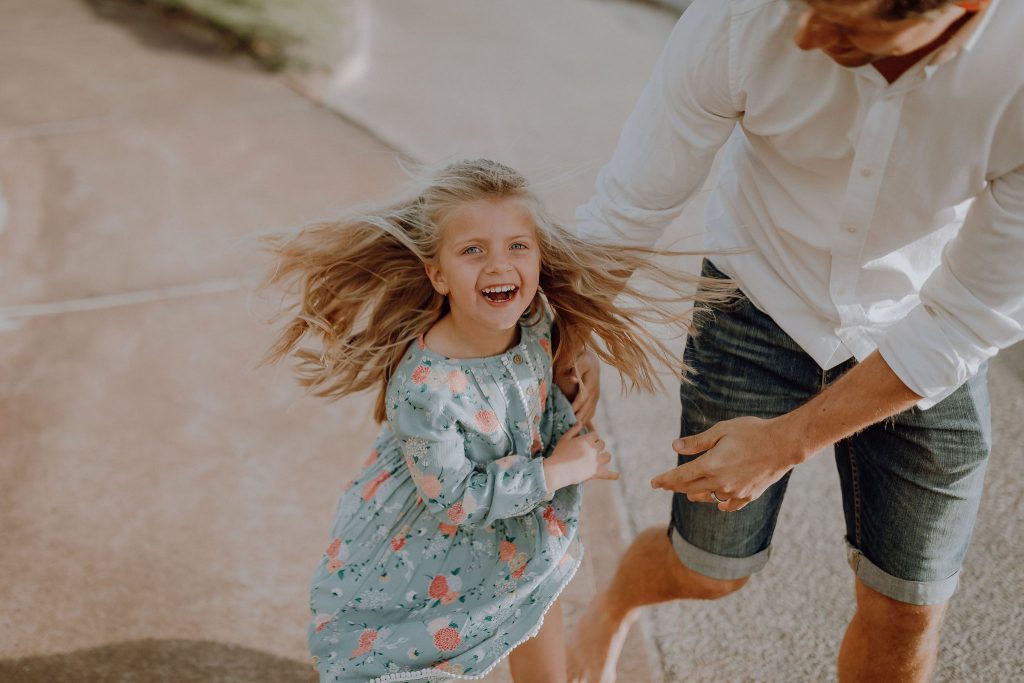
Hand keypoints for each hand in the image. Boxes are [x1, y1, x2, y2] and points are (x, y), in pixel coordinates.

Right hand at [543, 422, 618, 492]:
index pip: (595, 435)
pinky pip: (608, 474)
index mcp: (588, 440)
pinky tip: (619, 475)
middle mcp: (595, 449)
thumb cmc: (559, 453)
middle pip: (602, 444)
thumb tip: (580, 422)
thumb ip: (574, 430)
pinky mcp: (597, 473)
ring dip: (604, 456)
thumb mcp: (564, 439)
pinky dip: (613, 475)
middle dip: (597, 446)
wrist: (558, 470)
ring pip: (607, 456)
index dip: (591, 438)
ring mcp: (597, 461)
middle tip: (589, 450)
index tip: (586, 441)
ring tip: (600, 458)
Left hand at [554, 350, 600, 427]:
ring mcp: (595, 398)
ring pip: (589, 414)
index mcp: (591, 385)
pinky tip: (579, 430)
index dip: (575, 408)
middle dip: (578, 420)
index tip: (568, 416)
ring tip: (574, 433)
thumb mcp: (579, 361)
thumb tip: (573, 378)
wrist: (590, 360)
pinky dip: (586, 422)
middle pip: (586, 410)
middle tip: (569, 430)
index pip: (582, 399)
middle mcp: (595, 394)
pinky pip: (590, 414)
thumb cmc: (583, 360)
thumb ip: (575, 369)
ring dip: (582, 424)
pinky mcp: (594, 401)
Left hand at [650, 416, 808, 511]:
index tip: (653, 483)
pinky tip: (719, 503)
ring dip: (696, 494)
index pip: (680, 477)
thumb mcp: (721, 430)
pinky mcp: (749, 495)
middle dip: (675, 486)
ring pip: (708, 498)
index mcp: (710, 466)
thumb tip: (674, 447)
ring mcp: (735, 492)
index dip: (665, 480)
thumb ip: (697, 442)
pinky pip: (730, 505)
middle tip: (665, 485)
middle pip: (690, 489)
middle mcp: (720, 483)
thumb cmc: (752, 432)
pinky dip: (721, 504)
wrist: (784, 444)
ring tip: (688, 493)